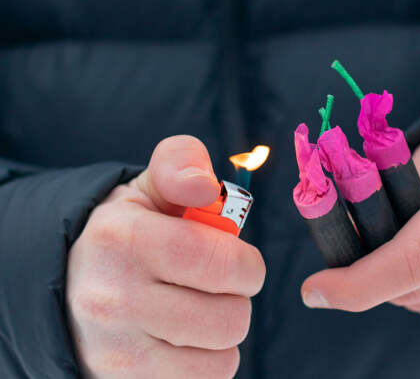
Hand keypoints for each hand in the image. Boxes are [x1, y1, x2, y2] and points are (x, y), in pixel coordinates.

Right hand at [66, 136, 265, 378]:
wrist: (68, 289)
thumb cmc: (127, 234)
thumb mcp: (148, 188)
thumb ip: (181, 164)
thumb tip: (206, 185)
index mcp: (122, 238)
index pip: (217, 262)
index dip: (246, 265)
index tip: (238, 262)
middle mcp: (113, 299)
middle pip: (230, 318)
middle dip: (237, 298)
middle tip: (216, 285)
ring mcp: (116, 351)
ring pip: (223, 357)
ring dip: (223, 332)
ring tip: (197, 309)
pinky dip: (208, 361)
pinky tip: (184, 338)